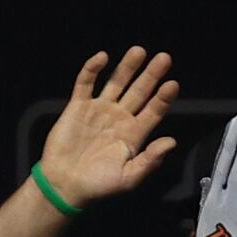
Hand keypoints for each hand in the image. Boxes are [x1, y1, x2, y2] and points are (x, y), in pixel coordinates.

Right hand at [38, 46, 178, 206]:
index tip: (172, 84)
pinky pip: (86, 84)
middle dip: (151, 75)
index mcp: (134, 134)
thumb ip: (150, 160)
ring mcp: (98, 110)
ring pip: (116, 83)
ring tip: (138, 51)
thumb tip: (171, 142)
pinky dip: (92, 70)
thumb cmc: (97, 186)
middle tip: (164, 58)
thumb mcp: (128, 178)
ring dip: (127, 67)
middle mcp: (119, 118)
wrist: (64, 185)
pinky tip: (102, 58)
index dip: (163, 97)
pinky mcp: (77, 107)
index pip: (154, 110)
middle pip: (139, 91)